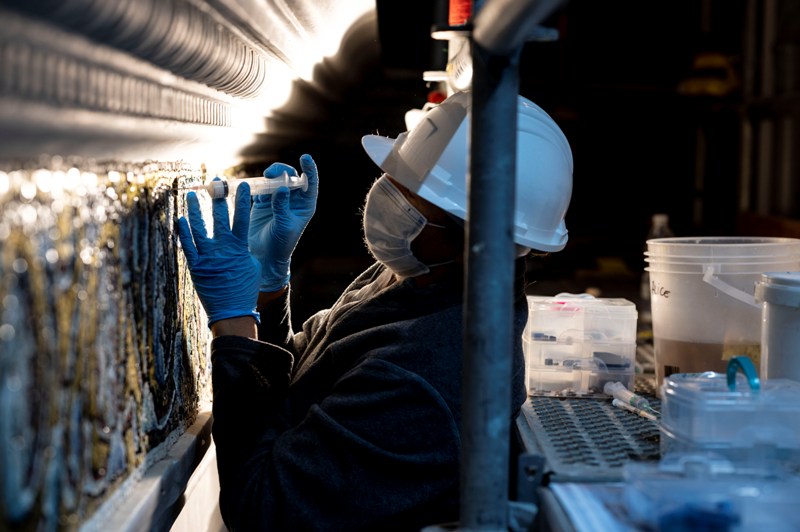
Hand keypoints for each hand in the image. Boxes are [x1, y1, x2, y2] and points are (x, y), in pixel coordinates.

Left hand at [177, 181, 260, 326]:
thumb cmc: (245, 290)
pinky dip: (184, 232)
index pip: (242, 219)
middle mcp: (222, 249)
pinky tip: (181, 219)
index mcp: (240, 248)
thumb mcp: (252, 267)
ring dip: (196, 210)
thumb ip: (245, 251)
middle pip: (220, 218)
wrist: (232, 312)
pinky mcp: (196, 266)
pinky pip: (188, 245)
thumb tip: (240, 242)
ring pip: (200, 228)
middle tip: (216, 183)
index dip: (243, 201)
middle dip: (219, 198)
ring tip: (193, 196)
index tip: (244, 185)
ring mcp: (207, 257)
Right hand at [248, 154, 318, 291]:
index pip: (310, 183)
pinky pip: (261, 187)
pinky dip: (256, 184)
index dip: (309, 169)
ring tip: (263, 178)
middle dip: (283, 170)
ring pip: (275, 180)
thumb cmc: (281, 244)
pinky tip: (251, 185)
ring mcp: (278, 199)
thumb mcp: (283, 226)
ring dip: (270, 175)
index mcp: (305, 205)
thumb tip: (283, 187)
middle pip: (291, 177)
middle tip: (271, 173)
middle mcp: (293, 200)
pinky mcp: (263, 202)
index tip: (305, 157)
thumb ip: (282, 207)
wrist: (265, 257)